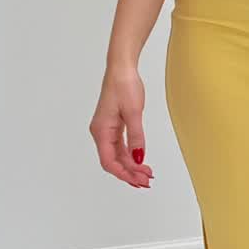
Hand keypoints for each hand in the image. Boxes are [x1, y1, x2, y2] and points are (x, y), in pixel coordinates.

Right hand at [90, 62, 152, 188]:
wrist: (122, 68)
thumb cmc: (124, 86)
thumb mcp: (134, 113)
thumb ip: (136, 137)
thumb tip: (139, 159)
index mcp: (101, 131)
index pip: (109, 161)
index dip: (123, 174)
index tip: (137, 180)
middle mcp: (101, 132)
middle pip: (113, 161)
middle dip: (129, 172)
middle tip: (147, 181)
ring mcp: (107, 129)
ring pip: (117, 155)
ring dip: (131, 165)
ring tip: (147, 174)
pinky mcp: (114, 125)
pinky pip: (120, 146)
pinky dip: (131, 155)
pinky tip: (141, 161)